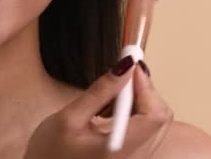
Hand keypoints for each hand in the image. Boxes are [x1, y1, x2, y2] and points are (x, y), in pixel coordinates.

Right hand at [23, 56, 172, 158]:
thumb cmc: (50, 152)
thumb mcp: (68, 118)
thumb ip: (99, 92)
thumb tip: (124, 66)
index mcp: (120, 150)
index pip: (154, 115)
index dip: (145, 85)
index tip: (130, 62)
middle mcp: (136, 158)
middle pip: (161, 118)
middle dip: (144, 90)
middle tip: (120, 73)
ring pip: (157, 123)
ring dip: (140, 101)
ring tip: (110, 96)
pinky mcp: (134, 158)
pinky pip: (148, 131)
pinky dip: (136, 113)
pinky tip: (112, 110)